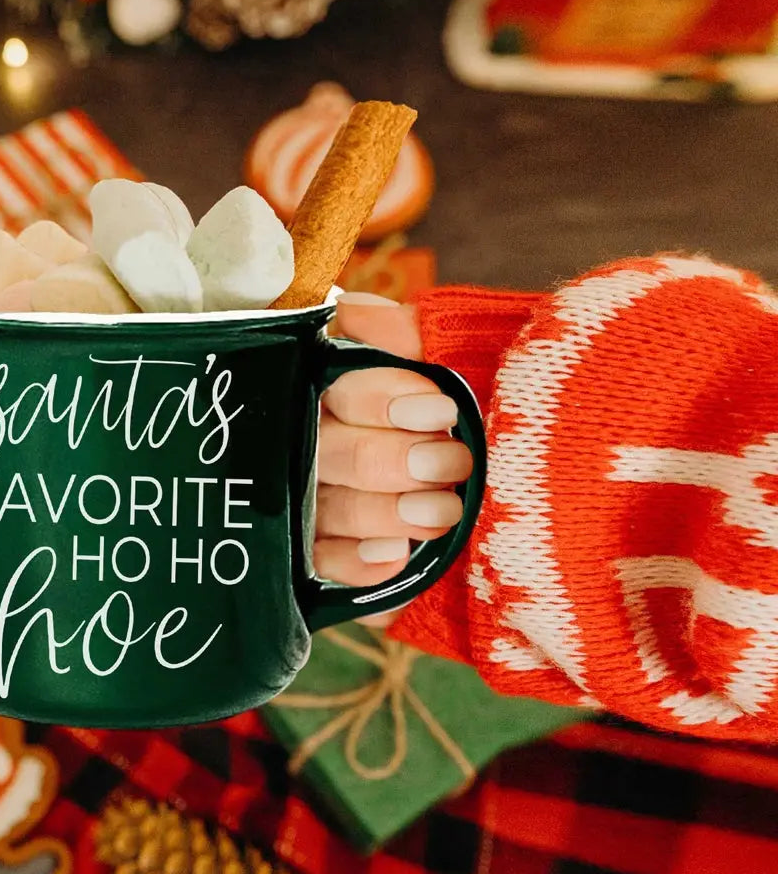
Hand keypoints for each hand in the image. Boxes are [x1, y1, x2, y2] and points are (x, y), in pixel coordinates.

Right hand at [315, 293, 472, 624]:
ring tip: (445, 514)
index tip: (443, 411)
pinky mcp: (331, 556)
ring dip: (384, 511)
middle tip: (456, 466)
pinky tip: (397, 556)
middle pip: (330, 451)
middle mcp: (326, 443)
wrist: (552, 488)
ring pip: (326, 508)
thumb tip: (355, 310)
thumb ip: (410, 333)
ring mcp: (323, 502)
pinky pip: (323, 563)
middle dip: (392, 460)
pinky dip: (357, 562)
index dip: (380, 398)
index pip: (338, 387)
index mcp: (350, 388)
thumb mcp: (467, 356)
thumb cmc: (493, 410)